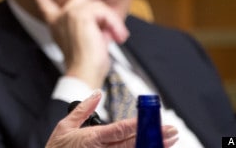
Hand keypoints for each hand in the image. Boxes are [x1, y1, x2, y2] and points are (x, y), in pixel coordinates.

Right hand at [30, 0, 128, 88]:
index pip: (45, 5)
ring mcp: (69, 13)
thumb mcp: (87, 40)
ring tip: (118, 36)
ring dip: (113, 22)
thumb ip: (90, 27)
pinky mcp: (81, 14)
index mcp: (57, 24)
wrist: (84, 73)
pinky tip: (116, 37)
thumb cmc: (87, 64)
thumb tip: (106, 22)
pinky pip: (105, 12)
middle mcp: (60, 17)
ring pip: (99, 6)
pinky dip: (114, 25)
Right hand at [45, 91, 178, 147]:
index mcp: (92, 138)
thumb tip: (96, 93)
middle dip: (153, 136)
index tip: (154, 120)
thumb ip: (83, 109)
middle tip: (171, 131)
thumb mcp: (64, 126)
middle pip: (132, 143)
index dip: (138, 125)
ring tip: (168, 141)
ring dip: (151, 147)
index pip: (119, 130)